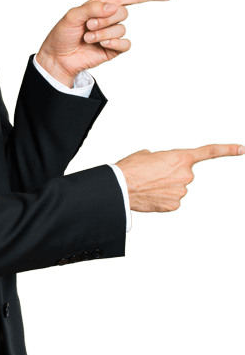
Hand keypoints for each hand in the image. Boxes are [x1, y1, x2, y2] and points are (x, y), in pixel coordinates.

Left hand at [36, 0, 172, 86]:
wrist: (58, 57)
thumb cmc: (62, 33)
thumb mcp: (72, 16)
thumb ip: (92, 8)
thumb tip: (113, 7)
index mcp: (102, 4)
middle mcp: (110, 17)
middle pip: (123, 13)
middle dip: (104, 19)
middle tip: (87, 26)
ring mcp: (113, 33)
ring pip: (122, 29)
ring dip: (103, 33)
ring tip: (88, 37)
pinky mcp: (114, 48)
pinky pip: (125, 44)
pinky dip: (114, 43)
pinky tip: (102, 44)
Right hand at [115, 144, 244, 211]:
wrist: (121, 188)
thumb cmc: (132, 167)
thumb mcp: (147, 154)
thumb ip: (163, 158)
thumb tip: (163, 167)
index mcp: (180, 157)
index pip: (209, 151)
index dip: (227, 149)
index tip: (242, 149)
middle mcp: (186, 175)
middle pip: (185, 173)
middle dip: (173, 173)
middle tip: (154, 173)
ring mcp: (182, 192)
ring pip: (178, 188)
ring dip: (167, 186)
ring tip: (149, 183)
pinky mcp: (175, 206)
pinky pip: (173, 199)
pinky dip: (163, 198)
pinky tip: (152, 195)